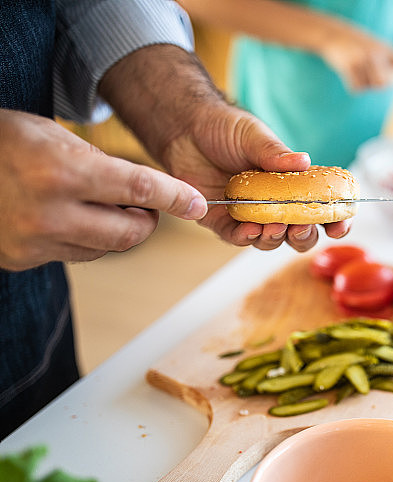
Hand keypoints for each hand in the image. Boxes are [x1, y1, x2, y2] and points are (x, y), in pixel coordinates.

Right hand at [0, 109, 206, 270]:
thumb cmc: (1, 142)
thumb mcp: (52, 135)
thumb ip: (101, 164)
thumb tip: (148, 191)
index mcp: (60, 172)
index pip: (138, 190)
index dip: (175, 197)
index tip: (198, 203)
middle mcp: (48, 213)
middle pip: (130, 233)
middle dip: (147, 219)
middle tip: (144, 203)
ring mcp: (33, 242)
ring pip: (105, 247)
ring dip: (114, 229)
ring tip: (94, 203)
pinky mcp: (21, 259)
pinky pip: (74, 254)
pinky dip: (82, 238)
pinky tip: (65, 216)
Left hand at [161, 101, 351, 251]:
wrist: (184, 128)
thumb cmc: (225, 128)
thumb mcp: (254, 136)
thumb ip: (276, 153)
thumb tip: (305, 161)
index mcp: (291, 185)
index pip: (321, 208)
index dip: (335, 220)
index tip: (341, 224)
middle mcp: (274, 205)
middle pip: (299, 234)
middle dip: (305, 236)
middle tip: (302, 227)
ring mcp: (249, 215)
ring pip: (270, 241)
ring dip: (276, 238)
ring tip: (275, 227)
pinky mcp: (222, 221)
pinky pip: (237, 238)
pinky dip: (245, 238)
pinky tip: (249, 230)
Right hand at [317, 22, 392, 90]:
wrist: (333, 34)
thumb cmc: (358, 46)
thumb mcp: (378, 50)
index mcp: (387, 50)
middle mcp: (377, 53)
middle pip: (383, 84)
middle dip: (378, 84)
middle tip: (368, 73)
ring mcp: (363, 59)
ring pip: (371, 87)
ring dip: (364, 84)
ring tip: (358, 70)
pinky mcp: (349, 65)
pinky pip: (357, 88)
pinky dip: (354, 86)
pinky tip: (349, 73)